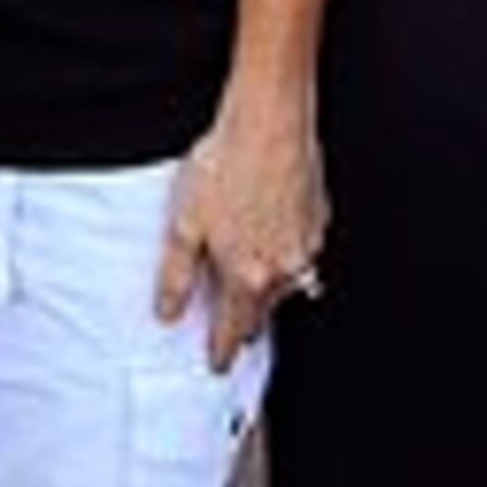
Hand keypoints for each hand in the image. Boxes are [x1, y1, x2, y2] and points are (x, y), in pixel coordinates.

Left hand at [153, 87, 329, 371]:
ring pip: (287, 282)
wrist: (269, 123)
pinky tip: (272, 236)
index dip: (222, 350)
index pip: (233, 328)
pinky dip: (288, 253)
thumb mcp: (184, 222)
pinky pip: (304, 251)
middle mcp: (282, 267)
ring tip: (250, 280)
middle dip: (246, 321)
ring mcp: (306, 244)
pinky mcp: (319, 218)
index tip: (217, 364)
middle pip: (262, 308)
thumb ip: (177, 274)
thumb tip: (168, 311)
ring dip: (268, 287)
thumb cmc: (225, 165)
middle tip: (233, 327)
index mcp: (247, 274)